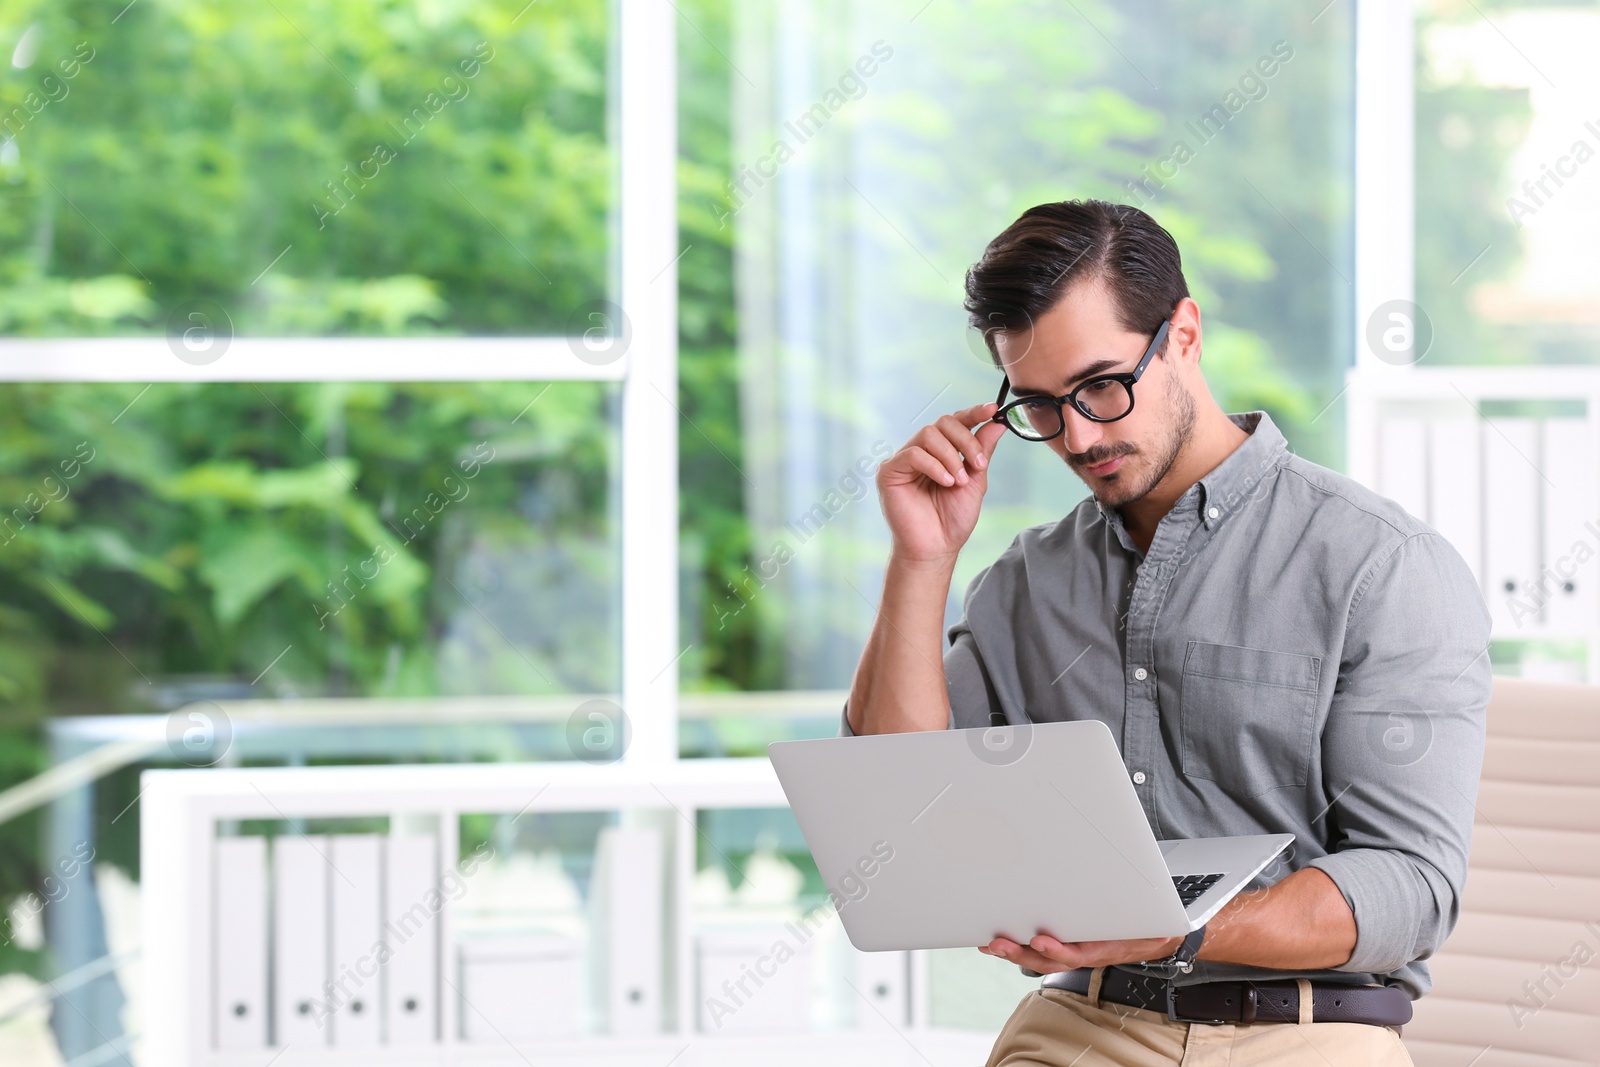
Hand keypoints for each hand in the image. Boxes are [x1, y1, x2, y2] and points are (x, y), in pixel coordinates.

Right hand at [876, 402, 1007, 566]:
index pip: (955, 422)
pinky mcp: (889, 472)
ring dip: (950, 456)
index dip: (973, 413)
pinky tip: (945, 482)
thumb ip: (982, 450)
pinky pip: (913, 454)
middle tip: (978, 465)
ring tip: (958, 481)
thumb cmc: (952, 519)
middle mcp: (920, 451)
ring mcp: (903, 460)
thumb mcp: (975, 480)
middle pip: (942, 423)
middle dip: (965, 440)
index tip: (992, 409)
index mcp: (940, 452)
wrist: (936, 548)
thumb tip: (998, 422)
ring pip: (928, 434)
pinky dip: (934, 465)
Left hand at [977, 933, 1184, 973]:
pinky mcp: (1064, 945)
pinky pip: (1036, 950)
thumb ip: (1143, 919)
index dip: (1057, 950)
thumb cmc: (1146, 926)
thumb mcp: (1148, 923)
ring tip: (990, 944)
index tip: (1039, 940)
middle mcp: (1082, 953)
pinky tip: (997, 942)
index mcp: (1101, 948)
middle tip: (997, 944)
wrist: (1152, 936)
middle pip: (1047, 958)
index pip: (1076, 953)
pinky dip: (1016, 946)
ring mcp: (1071, 952)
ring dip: (1012, 951)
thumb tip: (1163, 923)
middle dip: (1020, 952)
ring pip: (1038, 958)